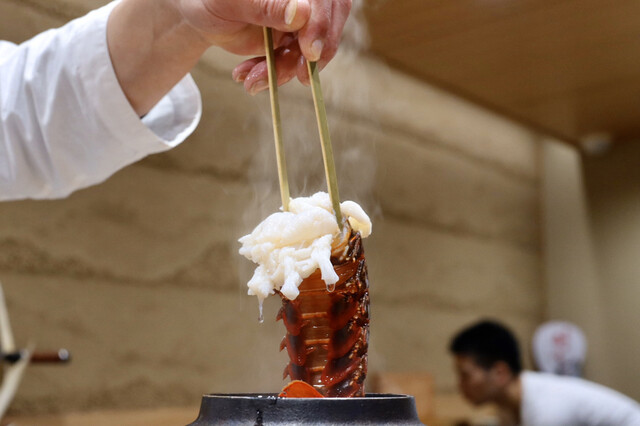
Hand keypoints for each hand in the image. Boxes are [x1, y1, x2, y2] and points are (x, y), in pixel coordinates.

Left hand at [176, 0, 352, 93]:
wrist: (200, 16)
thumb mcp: (232, 3)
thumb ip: (266, 5)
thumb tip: (301, 13)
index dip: (321, 24)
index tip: (310, 52)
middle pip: (329, 21)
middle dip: (312, 54)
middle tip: (299, 77)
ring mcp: (301, 17)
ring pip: (313, 48)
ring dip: (285, 70)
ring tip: (251, 80)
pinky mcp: (294, 38)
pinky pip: (296, 61)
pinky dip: (275, 74)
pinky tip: (249, 76)